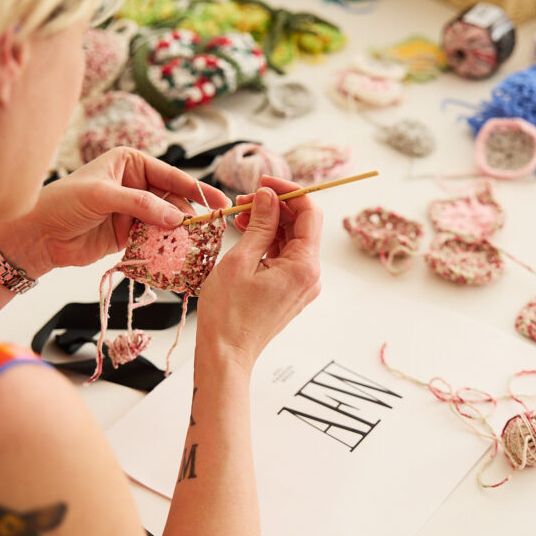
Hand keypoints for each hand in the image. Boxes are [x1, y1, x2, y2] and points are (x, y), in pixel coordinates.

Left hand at [0, 147, 229, 276]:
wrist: (37, 235)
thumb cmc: (62, 203)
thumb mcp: (102, 196)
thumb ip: (141, 205)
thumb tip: (177, 217)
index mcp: (130, 163)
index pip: (170, 175)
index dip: (196, 188)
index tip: (218, 201)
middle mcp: (135, 184)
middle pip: (173, 199)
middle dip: (189, 214)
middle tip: (208, 229)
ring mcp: (134, 211)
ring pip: (167, 220)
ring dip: (179, 232)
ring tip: (194, 243)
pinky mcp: (129, 235)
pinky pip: (155, 239)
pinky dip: (165, 246)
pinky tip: (175, 253)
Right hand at [197, 175, 322, 367]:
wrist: (226, 353)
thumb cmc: (228, 313)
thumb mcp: (241, 260)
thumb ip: (260, 224)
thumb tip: (269, 196)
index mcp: (304, 266)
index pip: (310, 213)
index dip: (289, 190)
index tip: (264, 181)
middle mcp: (310, 275)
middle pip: (301, 226)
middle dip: (275, 207)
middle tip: (244, 199)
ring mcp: (301, 284)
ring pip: (291, 240)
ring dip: (268, 223)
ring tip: (239, 216)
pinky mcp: (290, 290)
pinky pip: (284, 257)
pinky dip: (267, 242)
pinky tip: (246, 233)